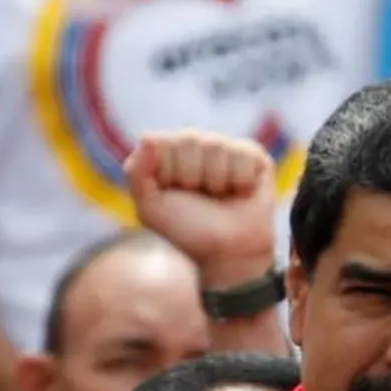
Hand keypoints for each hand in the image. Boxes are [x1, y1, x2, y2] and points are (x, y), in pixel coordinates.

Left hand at [124, 131, 278, 280]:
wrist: (227, 253)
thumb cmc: (187, 230)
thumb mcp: (150, 208)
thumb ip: (137, 173)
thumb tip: (149, 137)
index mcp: (168, 152)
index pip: (160, 141)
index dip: (166, 172)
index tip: (173, 193)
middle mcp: (196, 145)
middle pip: (188, 139)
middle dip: (191, 175)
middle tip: (199, 196)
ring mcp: (226, 148)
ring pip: (216, 145)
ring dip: (216, 180)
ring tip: (220, 196)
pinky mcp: (254, 157)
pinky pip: (243, 153)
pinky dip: (240, 180)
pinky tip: (240, 192)